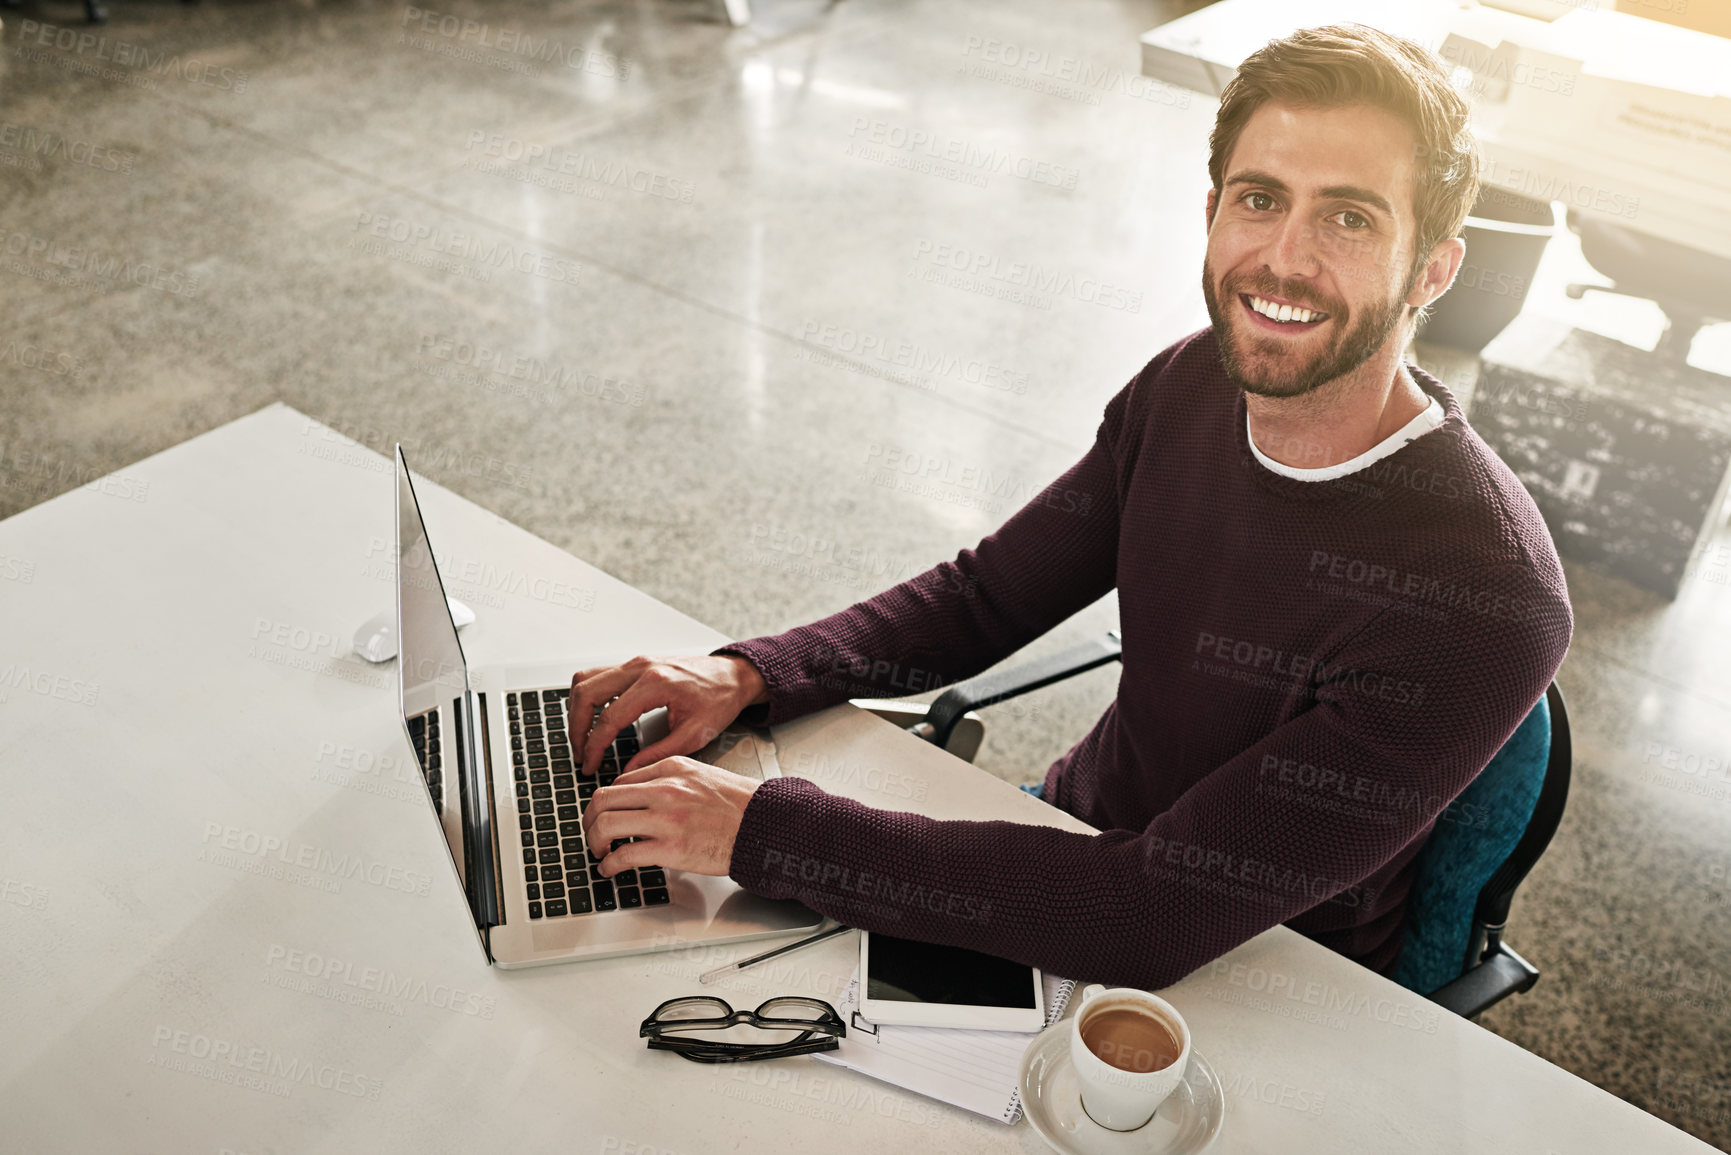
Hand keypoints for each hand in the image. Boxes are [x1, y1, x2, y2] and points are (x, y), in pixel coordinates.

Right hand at [568, 654, 768, 776]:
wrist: (733, 676)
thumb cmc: (720, 699)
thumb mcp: (694, 734)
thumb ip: (658, 754)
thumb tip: (627, 773)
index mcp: (655, 684)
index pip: (609, 717)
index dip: (594, 746)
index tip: (590, 765)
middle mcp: (640, 667)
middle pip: (586, 692)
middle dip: (576, 727)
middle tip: (580, 753)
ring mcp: (635, 662)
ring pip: (585, 678)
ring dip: (577, 709)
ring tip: (582, 737)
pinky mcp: (635, 663)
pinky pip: (598, 675)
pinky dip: (588, 696)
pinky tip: (593, 718)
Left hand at [580, 756, 759, 876]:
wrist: (764, 824)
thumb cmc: (739, 805)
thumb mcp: (701, 776)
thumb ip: (669, 780)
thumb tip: (638, 795)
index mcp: (671, 768)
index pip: (620, 781)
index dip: (605, 802)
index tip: (602, 815)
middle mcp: (665, 790)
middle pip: (603, 800)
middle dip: (588, 820)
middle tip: (590, 833)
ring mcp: (667, 819)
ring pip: (606, 825)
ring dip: (594, 842)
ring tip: (599, 852)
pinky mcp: (671, 848)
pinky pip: (624, 856)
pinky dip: (609, 865)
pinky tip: (610, 869)